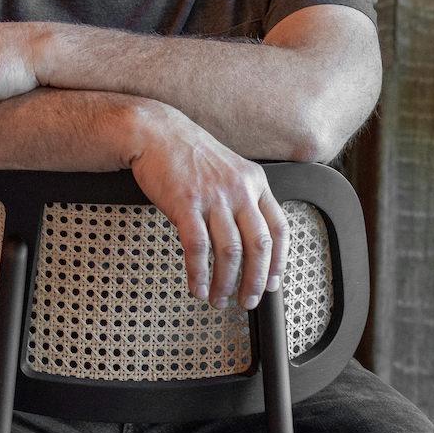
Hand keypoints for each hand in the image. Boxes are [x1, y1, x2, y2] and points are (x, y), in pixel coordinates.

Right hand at [127, 104, 287, 310]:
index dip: (279, 261)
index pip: (279, 228)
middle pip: (258, 246)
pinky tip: (197, 287)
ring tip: (219, 299)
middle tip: (248, 300)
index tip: (273, 282)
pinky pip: (197, 248)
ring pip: (230, 252)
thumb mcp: (228, 169)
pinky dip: (199, 273)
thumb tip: (249, 237)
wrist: (154, 132)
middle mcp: (238, 190)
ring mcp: (213, 196)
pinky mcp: (186, 204)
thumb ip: (242, 198)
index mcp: (254, 182)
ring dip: (226, 283)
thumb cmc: (186, 152)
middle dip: (255, 281)